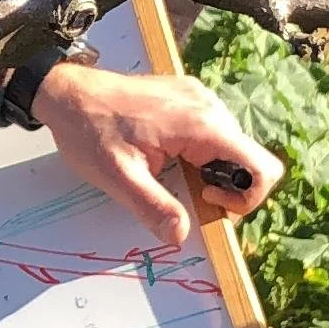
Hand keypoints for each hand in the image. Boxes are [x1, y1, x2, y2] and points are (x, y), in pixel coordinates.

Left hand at [31, 63, 282, 251]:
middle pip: (249, 159)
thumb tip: (180, 236)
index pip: (261, 167)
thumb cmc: (89, 130)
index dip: (247, 197)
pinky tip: (168, 158)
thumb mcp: (118, 177)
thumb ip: (153, 207)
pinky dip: (201, 154)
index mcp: (201, 125)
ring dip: (212, 171)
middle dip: (227, 188)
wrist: (67, 92)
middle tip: (185, 195)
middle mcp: (209, 107)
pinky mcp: (189, 98)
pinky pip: (214, 132)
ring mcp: (200, 99)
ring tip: (172, 176)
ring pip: (232, 147)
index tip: (207, 202)